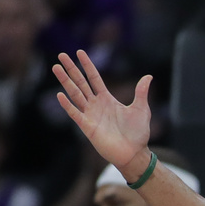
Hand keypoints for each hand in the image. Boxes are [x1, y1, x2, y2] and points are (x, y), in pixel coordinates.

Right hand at [53, 50, 152, 173]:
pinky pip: (75, 114)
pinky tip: (60, 94)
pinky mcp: (87, 127)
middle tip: (61, 55)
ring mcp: (90, 115)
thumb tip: (148, 76)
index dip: (87, 65)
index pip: (94, 78)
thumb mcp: (141, 109)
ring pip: (75, 94)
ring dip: (65, 81)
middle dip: (71, 69)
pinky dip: (68, 105)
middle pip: (81, 83)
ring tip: (56, 68)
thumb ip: (141, 92)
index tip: (79, 52)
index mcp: (108, 99)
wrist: (134, 153)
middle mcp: (96, 105)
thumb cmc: (138, 133)